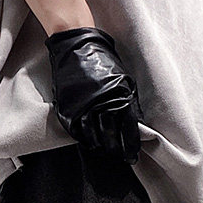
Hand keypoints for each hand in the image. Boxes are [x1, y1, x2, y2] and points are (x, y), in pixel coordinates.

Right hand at [45, 27, 142, 163]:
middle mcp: (102, 106)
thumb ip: (129, 101)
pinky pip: (76, 132)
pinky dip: (83, 139)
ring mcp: (83, 109)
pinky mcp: (68, 110)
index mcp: (120, 98)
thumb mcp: (123, 78)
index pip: (128, 131)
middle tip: (118, 156)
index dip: (130, 147)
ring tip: (103, 149)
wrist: (76, 47)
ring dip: (99, 146)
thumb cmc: (102, 60)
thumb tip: (135, 125)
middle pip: (110, 139)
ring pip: (93, 139)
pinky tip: (89, 141)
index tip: (132, 156)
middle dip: (115, 150)